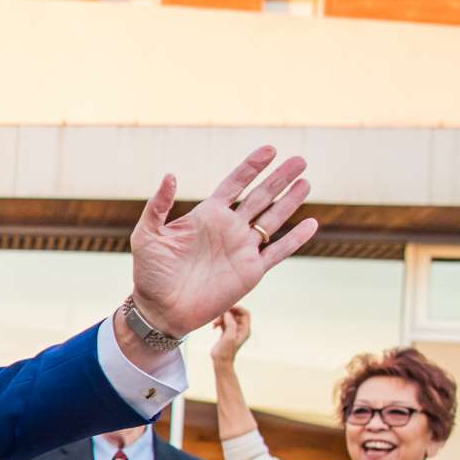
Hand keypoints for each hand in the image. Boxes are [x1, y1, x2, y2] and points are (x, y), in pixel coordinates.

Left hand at [130, 148, 316, 337]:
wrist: (160, 310)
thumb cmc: (149, 273)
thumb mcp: (148, 235)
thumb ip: (158, 205)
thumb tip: (171, 174)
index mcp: (207, 215)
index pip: (235, 184)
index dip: (252, 166)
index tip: (270, 149)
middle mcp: (229, 228)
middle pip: (260, 196)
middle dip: (279, 178)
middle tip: (300, 160)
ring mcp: (242, 249)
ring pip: (273, 219)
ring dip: (290, 202)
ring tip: (306, 182)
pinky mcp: (251, 271)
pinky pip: (278, 252)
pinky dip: (295, 239)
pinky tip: (311, 224)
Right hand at [209, 306, 250, 364]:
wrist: (221, 362)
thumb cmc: (226, 351)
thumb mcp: (229, 336)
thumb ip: (230, 323)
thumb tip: (227, 313)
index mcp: (245, 330)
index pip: (245, 313)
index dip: (237, 308)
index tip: (226, 308)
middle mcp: (241, 329)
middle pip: (236, 314)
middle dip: (227, 313)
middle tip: (218, 316)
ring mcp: (233, 331)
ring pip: (228, 318)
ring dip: (221, 318)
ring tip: (214, 323)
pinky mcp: (226, 333)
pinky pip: (223, 322)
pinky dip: (218, 322)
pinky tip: (213, 327)